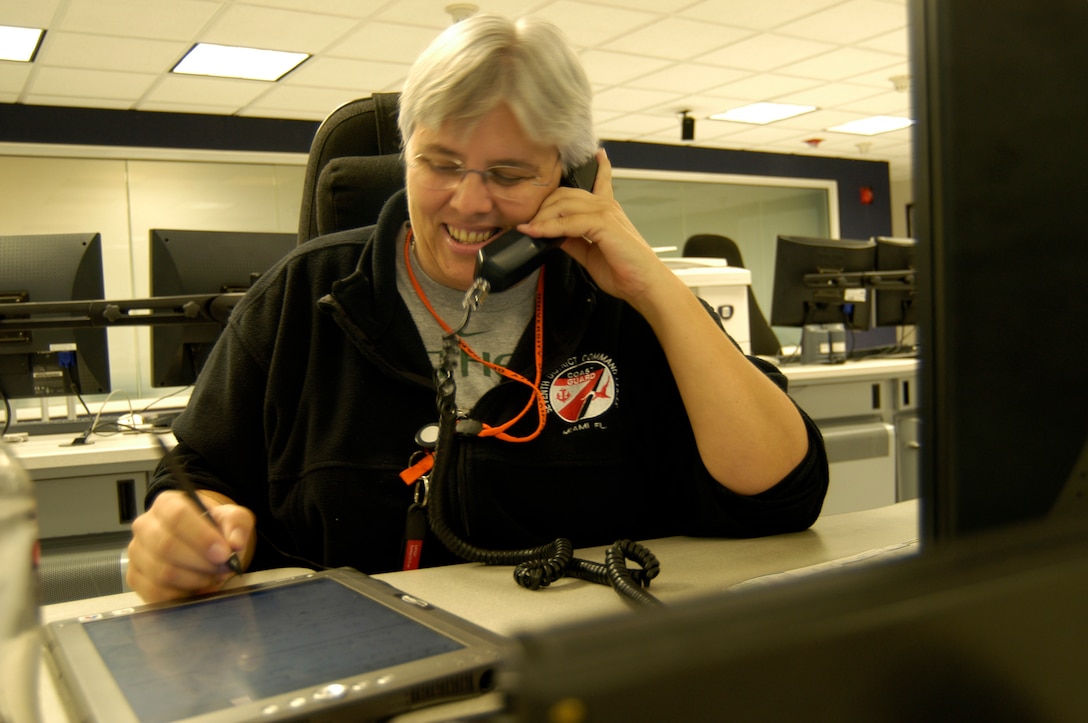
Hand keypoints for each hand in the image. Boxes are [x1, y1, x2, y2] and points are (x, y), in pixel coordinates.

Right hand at [126, 490, 254, 602]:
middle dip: (201, 562)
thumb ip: (237, 524)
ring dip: (195, 580)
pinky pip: (156, 593)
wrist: (201, 545)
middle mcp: (145, 525)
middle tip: (223, 568)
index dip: (202, 537)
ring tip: (213, 576)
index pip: (177, 516)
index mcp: (166, 503)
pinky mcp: (135, 577)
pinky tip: (197, 587)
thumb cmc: (213, 529)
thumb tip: (235, 543)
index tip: (224, 553)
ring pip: (162, 572)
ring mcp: (136, 553)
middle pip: (166, 546)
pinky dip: (182, 595)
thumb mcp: (232, 519)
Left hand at [517, 147, 675, 307]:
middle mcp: (606, 206)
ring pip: (564, 204)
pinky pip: (569, 222)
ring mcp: (606, 212)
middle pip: (565, 194)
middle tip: (529, 223)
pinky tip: (538, 232)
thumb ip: (572, 241)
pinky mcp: (604, 223)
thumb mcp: (590, 254)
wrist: (644, 284)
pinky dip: (549, 227)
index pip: (599, 181)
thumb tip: (552, 235)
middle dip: (543, 208)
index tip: (595, 156)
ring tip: (529, 229)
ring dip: (542, 218)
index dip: (596, 167)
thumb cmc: (625, 270)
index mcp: (606, 211)